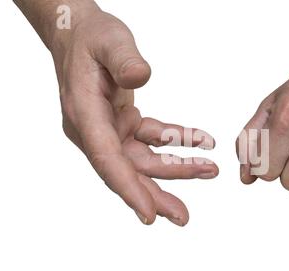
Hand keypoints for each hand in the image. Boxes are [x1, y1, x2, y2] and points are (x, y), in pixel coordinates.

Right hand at [54, 10, 217, 224]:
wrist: (80, 35)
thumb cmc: (91, 37)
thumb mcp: (109, 40)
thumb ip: (124, 59)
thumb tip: (141, 76)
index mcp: (85, 115)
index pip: (107, 160)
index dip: (128, 189)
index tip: (149, 214)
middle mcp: (94, 130)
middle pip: (126, 171)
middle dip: (155, 195)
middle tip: (183, 217)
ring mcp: (109, 129)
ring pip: (143, 160)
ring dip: (176, 167)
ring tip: (209, 169)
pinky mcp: (123, 124)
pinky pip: (152, 139)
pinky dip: (177, 141)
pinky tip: (201, 141)